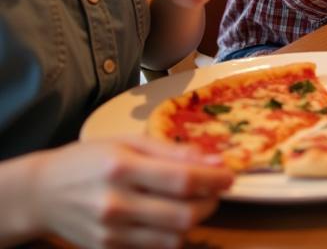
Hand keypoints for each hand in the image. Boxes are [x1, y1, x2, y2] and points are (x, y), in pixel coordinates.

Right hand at [28, 137, 231, 248]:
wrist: (43, 194)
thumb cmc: (90, 159)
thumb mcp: (128, 142)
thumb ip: (171, 151)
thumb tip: (212, 159)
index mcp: (123, 168)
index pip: (181, 180)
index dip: (213, 180)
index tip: (230, 175)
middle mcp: (116, 204)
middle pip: (182, 215)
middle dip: (210, 202)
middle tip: (216, 190)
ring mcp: (111, 233)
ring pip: (173, 238)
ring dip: (194, 221)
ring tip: (196, 203)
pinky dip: (172, 236)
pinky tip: (172, 218)